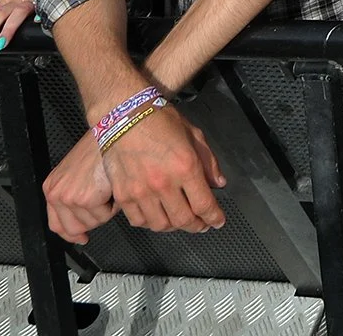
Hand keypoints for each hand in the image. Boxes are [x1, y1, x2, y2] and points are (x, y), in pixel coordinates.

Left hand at [44, 131, 117, 244]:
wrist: (110, 132)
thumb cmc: (100, 147)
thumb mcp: (77, 172)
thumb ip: (74, 193)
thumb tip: (83, 218)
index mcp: (53, 188)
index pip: (56, 224)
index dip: (71, 235)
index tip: (82, 238)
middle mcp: (57, 194)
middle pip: (75, 228)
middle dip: (94, 220)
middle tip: (105, 205)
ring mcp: (70, 198)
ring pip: (92, 223)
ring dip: (105, 210)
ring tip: (109, 190)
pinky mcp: (87, 199)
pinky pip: (104, 216)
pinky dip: (114, 205)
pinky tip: (113, 189)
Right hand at [103, 108, 227, 234]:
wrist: (123, 114)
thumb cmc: (159, 120)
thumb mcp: (193, 134)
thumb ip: (208, 161)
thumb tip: (218, 183)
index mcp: (185, 167)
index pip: (204, 205)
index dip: (214, 218)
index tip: (217, 222)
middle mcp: (164, 183)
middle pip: (184, 220)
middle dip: (197, 226)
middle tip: (201, 225)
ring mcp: (141, 191)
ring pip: (161, 224)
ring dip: (174, 227)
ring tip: (179, 221)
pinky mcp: (123, 194)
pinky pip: (138, 220)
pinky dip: (150, 223)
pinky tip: (156, 216)